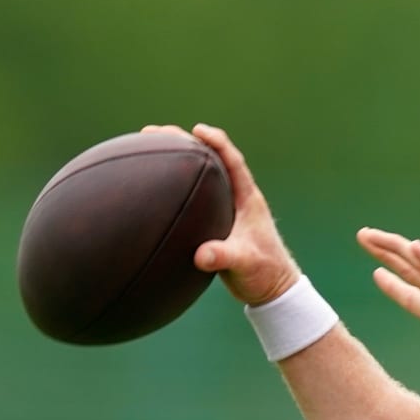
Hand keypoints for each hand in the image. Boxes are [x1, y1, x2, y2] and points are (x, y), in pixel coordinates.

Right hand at [140, 124, 300, 305]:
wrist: (271, 290)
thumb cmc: (264, 273)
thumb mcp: (245, 264)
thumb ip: (224, 258)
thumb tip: (201, 255)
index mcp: (247, 200)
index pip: (233, 162)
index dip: (217, 142)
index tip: (196, 129)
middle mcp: (237, 199)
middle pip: (211, 161)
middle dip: (186, 143)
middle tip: (155, 132)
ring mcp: (226, 210)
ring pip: (201, 178)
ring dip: (178, 162)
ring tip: (148, 150)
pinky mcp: (217, 224)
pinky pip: (194, 197)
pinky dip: (176, 187)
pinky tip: (153, 188)